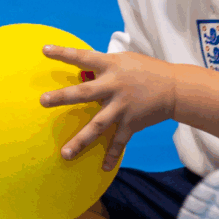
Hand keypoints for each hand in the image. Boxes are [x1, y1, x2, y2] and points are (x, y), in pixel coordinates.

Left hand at [40, 46, 175, 171]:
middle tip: (43, 100)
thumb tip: (82, 72)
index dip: (64, 53)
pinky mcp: (132, 123)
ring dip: (81, 140)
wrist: (175, 87)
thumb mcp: (125, 60)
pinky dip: (112, 155)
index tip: (45, 50)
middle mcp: (115, 86)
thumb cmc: (146, 70)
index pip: (84, 57)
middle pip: (85, 92)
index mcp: (111, 66)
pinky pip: (119, 142)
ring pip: (98, 125)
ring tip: (65, 153)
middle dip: (63, 97)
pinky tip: (103, 168)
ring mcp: (123, 106)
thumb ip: (104, 66)